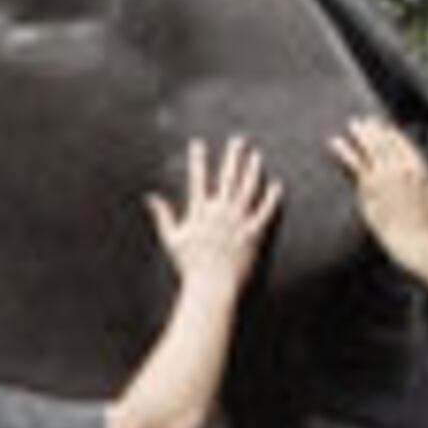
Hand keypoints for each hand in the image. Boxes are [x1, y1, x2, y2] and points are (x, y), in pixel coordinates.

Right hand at [146, 137, 280, 288]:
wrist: (211, 287)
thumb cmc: (189, 266)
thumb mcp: (171, 240)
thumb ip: (162, 216)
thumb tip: (150, 197)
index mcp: (200, 213)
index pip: (198, 179)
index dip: (197, 160)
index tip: (198, 143)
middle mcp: (220, 213)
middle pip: (227, 178)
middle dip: (232, 156)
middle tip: (238, 140)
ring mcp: (238, 222)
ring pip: (247, 190)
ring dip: (253, 171)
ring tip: (256, 156)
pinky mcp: (253, 234)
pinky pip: (264, 212)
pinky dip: (271, 198)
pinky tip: (276, 184)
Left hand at [329, 113, 427, 258]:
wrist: (417, 240)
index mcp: (421, 169)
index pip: (404, 145)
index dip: (393, 134)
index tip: (385, 126)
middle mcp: (402, 167)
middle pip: (386, 142)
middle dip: (375, 129)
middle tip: (364, 120)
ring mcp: (384, 175)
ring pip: (371, 148)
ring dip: (361, 134)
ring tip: (352, 124)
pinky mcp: (369, 187)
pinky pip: (354, 164)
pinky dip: (344, 151)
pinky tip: (334, 142)